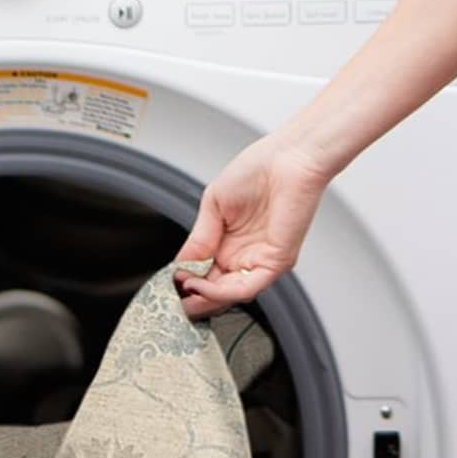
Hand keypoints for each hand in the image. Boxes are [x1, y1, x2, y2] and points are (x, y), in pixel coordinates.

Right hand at [172, 132, 333, 320]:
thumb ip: (199, 239)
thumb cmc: (259, 170)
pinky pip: (247, 287)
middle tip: (171, 299)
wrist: (288, 158)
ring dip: (204, 298)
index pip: (204, 273)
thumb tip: (181, 265)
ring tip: (183, 290)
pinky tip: (200, 285)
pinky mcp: (276, 262)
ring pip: (229, 295)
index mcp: (229, 241)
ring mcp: (261, 260)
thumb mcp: (214, 205)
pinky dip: (221, 293)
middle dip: (192, 298)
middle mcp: (245, 254)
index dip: (185, 282)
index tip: (168, 284)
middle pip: (216, 290)